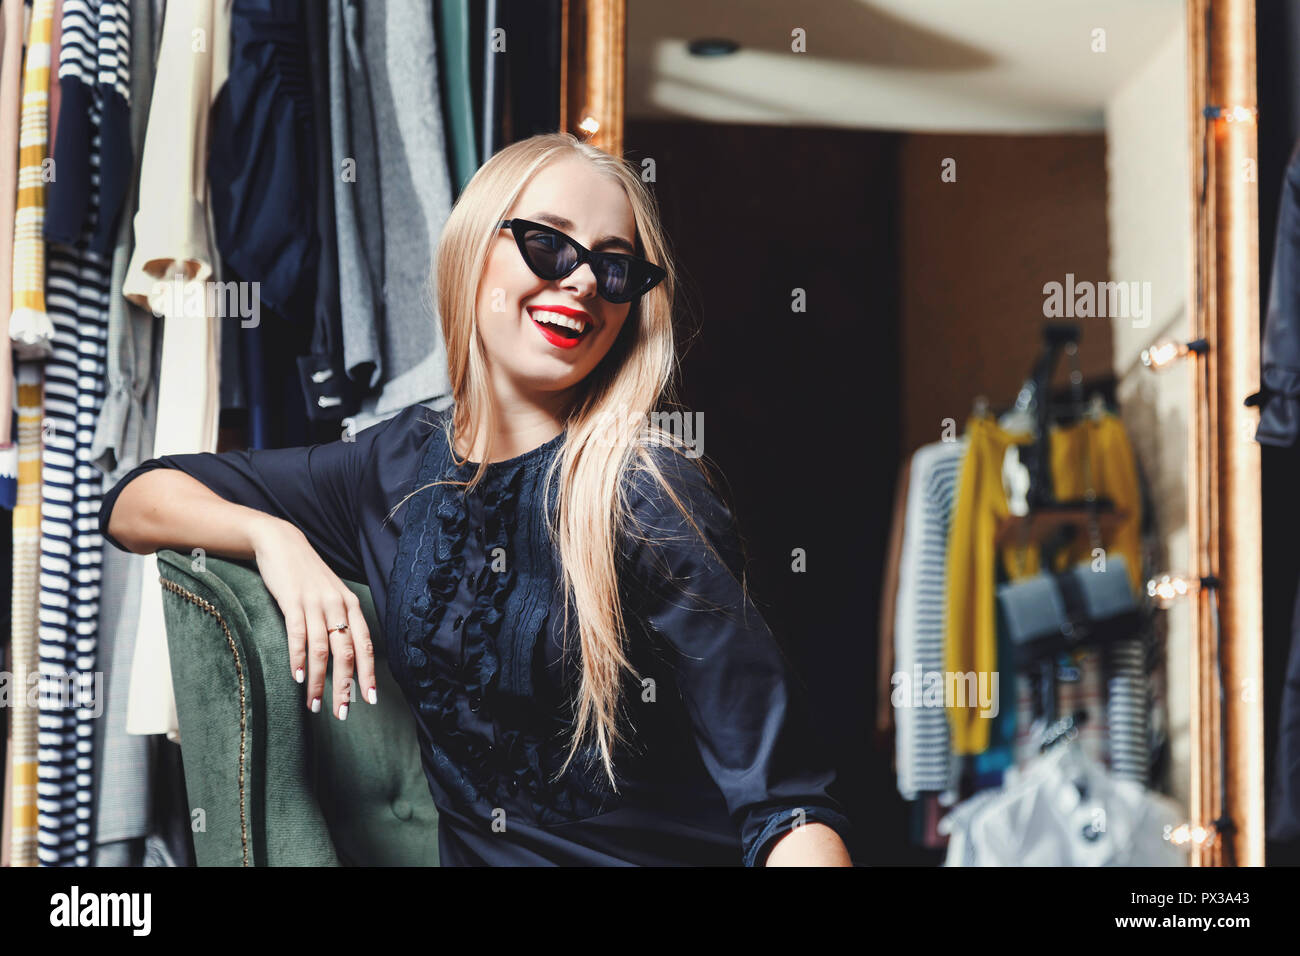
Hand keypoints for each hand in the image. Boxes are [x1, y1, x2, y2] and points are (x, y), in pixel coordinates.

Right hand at [250, 517, 377, 719]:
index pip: (365, 646)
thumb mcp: (331, 596)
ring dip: (320, 681)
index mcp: (351, 606)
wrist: (283, 544)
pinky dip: (299, 658)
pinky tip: (298, 678)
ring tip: (315, 705)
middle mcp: (338, 605)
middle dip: (345, 686)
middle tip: (342, 712)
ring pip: (323, 649)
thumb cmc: (307, 576)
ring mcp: (316, 603)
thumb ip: (339, 621)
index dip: (369, 674)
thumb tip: (345, 657)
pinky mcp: (293, 601)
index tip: (370, 700)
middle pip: (347, 653)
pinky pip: (298, 634)